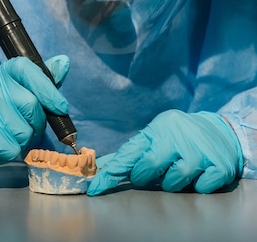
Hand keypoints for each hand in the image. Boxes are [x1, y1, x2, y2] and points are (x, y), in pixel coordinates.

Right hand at [0, 55, 69, 183]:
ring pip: (24, 130)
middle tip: (23, 128)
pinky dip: (11, 153)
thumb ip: (39, 82)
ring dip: (23, 142)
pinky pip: (11, 148)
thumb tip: (64, 62)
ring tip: (7, 137)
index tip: (60, 107)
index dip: (47, 88)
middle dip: (36, 123)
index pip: (27, 69)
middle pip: (31, 105)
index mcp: (0, 74)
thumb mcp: (13, 94)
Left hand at [87, 110, 242, 195]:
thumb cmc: (179, 136)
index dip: (111, 173)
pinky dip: (197, 186)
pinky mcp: (219, 165)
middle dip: (145, 176)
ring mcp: (199, 151)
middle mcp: (177, 136)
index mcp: (158, 129)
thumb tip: (102, 166)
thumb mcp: (155, 136)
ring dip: (172, 183)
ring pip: (174, 180)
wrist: (222, 131)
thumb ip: (131, 152)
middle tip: (151, 174)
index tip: (95, 188)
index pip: (128, 154)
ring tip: (177, 171)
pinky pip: (200, 187)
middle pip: (149, 166)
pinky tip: (199, 174)